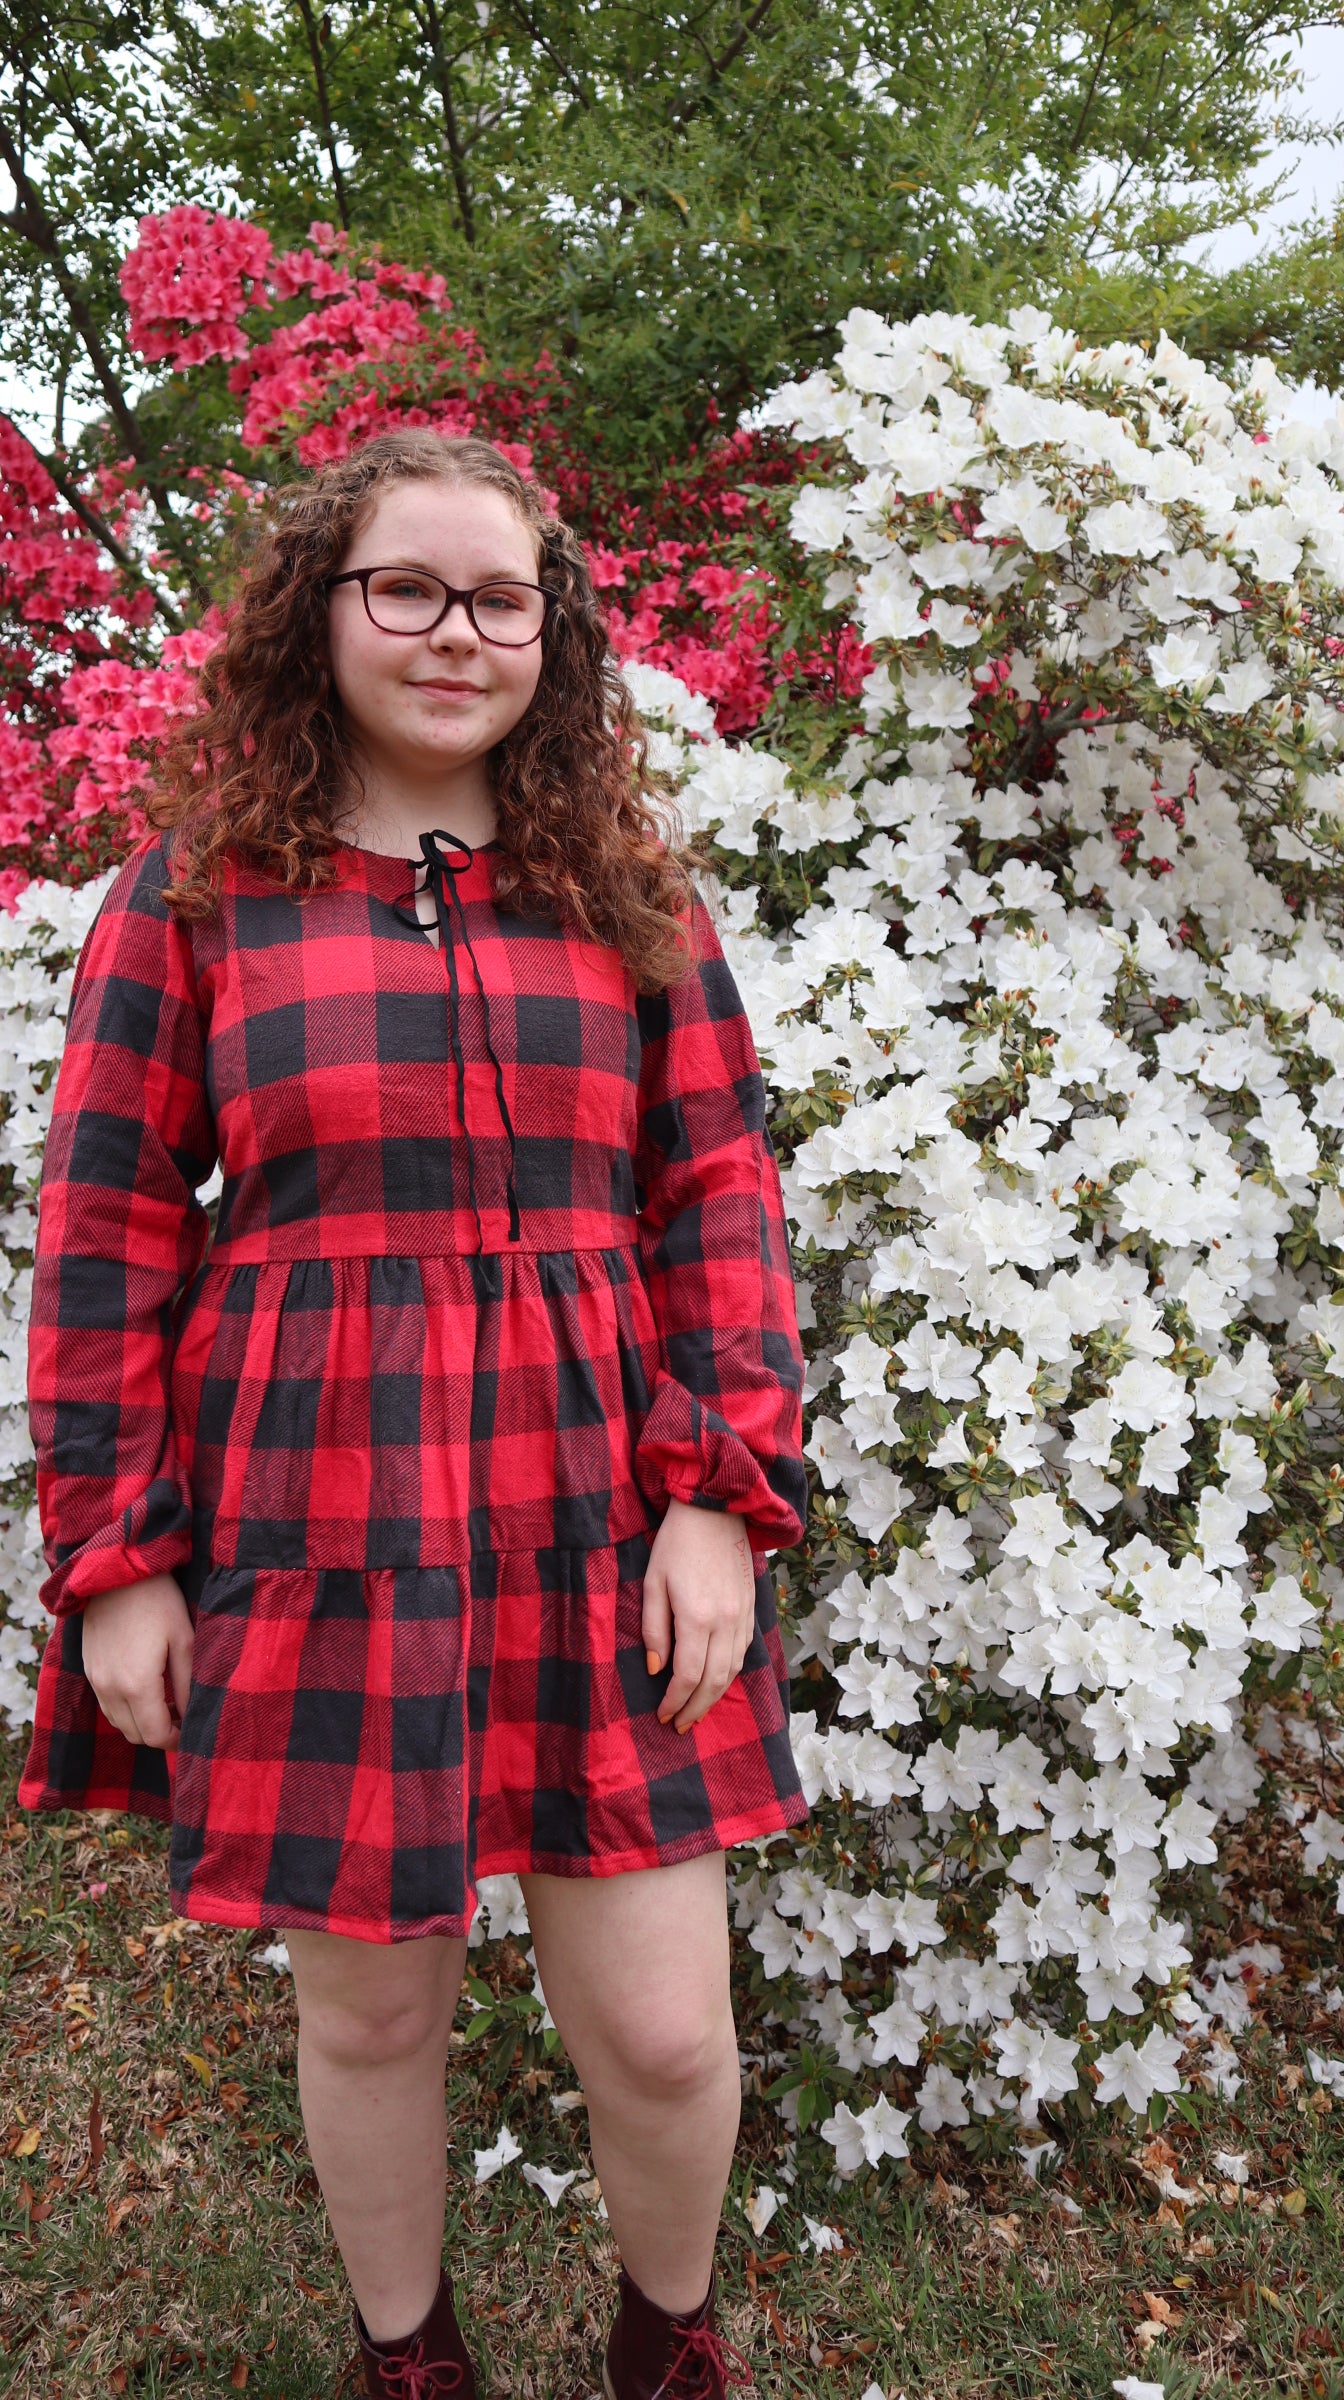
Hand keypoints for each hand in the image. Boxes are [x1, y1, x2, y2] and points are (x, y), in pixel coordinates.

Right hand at [80, 1573, 194, 1751]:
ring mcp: (95, 1679)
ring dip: (140, 1723)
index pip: (154, 1735)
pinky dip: (124, 1708)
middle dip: (158, 1734)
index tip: (190, 1733)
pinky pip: (106, 1704)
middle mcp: (110, 1688)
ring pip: (118, 1722)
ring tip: (165, 1705)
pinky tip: (143, 1689)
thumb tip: (190, 1716)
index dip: (175, 1741)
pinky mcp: (88, 1668)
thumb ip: (187, 1684)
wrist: (116, 1571)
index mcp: (137, 1685)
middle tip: (180, 1719)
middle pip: (134, 1735)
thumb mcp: (183, 1640)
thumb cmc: (158, 1601)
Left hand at [642, 1498, 756, 1733]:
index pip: (688, 1675)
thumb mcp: (653, 1582)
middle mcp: (726, 1622)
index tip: (662, 1715)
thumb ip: (654, 1628)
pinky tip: (716, 1680)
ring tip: (696, 1711)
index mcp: (698, 1616)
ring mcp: (743, 1615)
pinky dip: (730, 1673)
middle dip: (696, 1708)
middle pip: (715, 1681)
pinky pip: (743, 1652)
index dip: (675, 1700)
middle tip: (680, 1725)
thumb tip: (656, 1668)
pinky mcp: (751, 1608)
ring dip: (715, 1696)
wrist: (716, 1510)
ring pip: (733, 1670)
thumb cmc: (676, 1543)